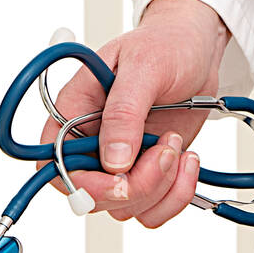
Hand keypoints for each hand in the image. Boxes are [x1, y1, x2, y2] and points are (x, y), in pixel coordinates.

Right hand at [37, 0, 232, 225]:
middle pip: (95, 197)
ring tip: (178, 145)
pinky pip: (155, 206)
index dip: (84, 186)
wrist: (197, 48)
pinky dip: (177, 193)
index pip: (56, 168)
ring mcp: (122, 161)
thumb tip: (114, 160)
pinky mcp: (151, 170)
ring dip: (162, 187)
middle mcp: (92, 144)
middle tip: (166, 149)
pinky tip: (188, 160)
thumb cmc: (165, 45)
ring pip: (128, 207)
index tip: (121, 180)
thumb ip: (124, 112)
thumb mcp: (144, 67)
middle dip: (138, 185)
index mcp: (73, 115)